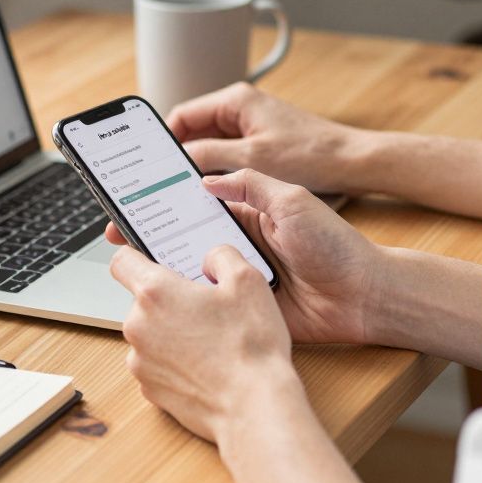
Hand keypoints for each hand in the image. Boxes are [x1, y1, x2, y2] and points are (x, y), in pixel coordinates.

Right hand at [106, 169, 384, 343]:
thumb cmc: (336, 244)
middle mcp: (240, 239)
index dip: (167, 196)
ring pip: (191, 266)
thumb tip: (205, 178)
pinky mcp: (242, 304)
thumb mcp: (292, 199)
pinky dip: (187, 297)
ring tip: (133, 260)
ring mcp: (239, 273)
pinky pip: (208, 299)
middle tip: (118, 231)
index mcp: (249, 208)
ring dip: (165, 264)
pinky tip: (164, 293)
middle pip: (185, 232)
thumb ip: (248, 184)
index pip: (197, 197)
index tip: (135, 194)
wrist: (363, 297)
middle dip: (152, 230)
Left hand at [110, 243, 299, 442]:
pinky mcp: (149, 390)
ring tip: (210, 341)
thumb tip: (211, 257)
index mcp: (155, 292)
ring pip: (150, 334)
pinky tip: (205, 365)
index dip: (136, 255)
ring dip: (171, 332)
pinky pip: (156, 364)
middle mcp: (138, 326)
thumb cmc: (250, 346)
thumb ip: (222, 256)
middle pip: (142, 301)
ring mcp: (140, 361)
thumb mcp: (247, 281)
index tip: (152, 260)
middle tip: (205, 307)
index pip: (122, 261)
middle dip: (169, 300)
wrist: (253, 406)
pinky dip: (174, 362)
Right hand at [166, 82, 366, 193]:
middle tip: (158, 183)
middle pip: (192, 132)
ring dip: (197, 167)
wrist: (351, 162)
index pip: (182, 115)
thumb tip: (179, 163)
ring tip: (179, 192)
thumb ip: (212, 156)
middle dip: (176, 156)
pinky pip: (226, 157)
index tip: (148, 165)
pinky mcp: (259, 145)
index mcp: (235, 101)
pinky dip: (215, 173)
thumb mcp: (254, 157)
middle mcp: (239, 109)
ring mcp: (249, 127)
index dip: (163, 140)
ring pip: (208, 147)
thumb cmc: (312, 153)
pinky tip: (209, 195)